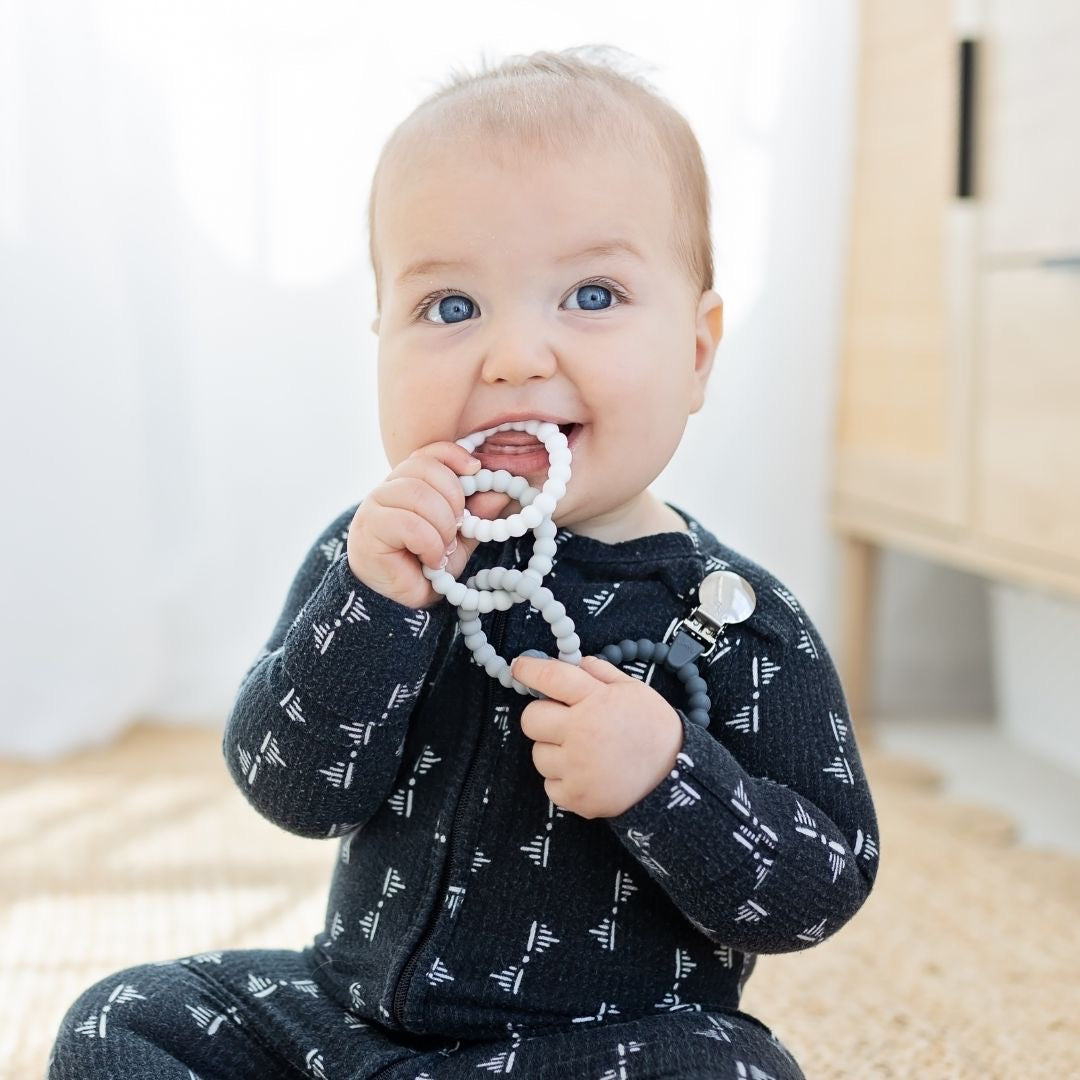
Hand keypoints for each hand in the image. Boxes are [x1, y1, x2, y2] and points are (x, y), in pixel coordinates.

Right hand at [347, 441, 515, 608]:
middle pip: (427, 469)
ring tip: (444, 549)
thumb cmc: (426, 565)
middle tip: (458, 528)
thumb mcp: (460, 536)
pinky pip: (410, 524)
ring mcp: (375, 504)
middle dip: (453, 499)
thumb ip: (477, 513)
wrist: (400, 604)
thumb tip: (503, 491)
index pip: (429, 452)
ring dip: (442, 526)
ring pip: (418, 494)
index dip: (453, 455)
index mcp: (409, 482)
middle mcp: (388, 487)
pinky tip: (431, 560)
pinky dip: (430, 544)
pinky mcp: (370, 527)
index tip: (476, 470)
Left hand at [511, 654, 684, 819]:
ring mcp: (576, 768)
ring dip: (554, 751)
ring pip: (538, 754)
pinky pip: (549, 784)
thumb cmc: (653, 729)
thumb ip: (600, 672)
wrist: (675, 777)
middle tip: (563, 721)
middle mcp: (580, 733)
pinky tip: (585, 773)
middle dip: (543, 717)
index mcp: (595, 701)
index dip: (529, 670)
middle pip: (531, 719)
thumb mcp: (633, 689)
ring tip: (582, 751)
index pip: (549, 678)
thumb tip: (574, 662)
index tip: (520, 668)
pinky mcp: (575, 797)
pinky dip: (563, 779)